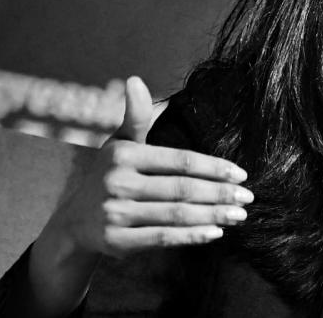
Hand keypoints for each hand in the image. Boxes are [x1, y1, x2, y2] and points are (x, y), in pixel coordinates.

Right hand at [44, 76, 252, 258]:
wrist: (74, 221)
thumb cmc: (109, 174)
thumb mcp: (119, 143)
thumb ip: (136, 116)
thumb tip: (134, 80)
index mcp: (124, 155)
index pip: (180, 161)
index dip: (213, 167)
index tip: (241, 174)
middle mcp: (117, 182)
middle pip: (182, 188)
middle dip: (219, 193)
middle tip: (248, 197)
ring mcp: (115, 213)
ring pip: (176, 214)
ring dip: (213, 215)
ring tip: (239, 215)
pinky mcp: (115, 241)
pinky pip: (161, 238)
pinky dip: (190, 236)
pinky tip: (215, 233)